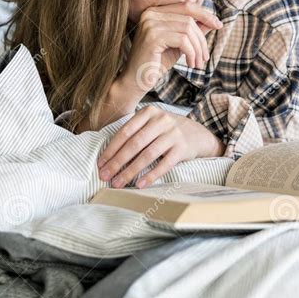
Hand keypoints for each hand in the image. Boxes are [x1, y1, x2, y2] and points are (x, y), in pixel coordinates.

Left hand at [97, 105, 225, 187]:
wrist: (198, 134)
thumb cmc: (167, 131)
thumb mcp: (152, 123)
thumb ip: (134, 132)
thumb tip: (108, 155)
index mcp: (149, 112)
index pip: (125, 131)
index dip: (111, 149)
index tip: (100, 163)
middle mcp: (161, 120)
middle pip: (134, 144)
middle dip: (117, 162)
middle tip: (105, 176)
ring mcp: (173, 134)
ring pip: (147, 155)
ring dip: (130, 171)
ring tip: (118, 183)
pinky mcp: (183, 149)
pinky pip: (164, 164)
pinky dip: (151, 175)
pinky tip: (140, 185)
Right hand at [120, 1, 222, 95]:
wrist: (136, 82)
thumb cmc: (156, 63)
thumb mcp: (178, 45)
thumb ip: (193, 32)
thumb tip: (213, 22)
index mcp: (154, 12)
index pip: (186, 6)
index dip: (204, 14)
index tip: (218, 25)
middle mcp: (150, 13)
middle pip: (189, 17)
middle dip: (201, 38)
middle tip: (205, 57)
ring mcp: (150, 24)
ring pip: (188, 28)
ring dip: (198, 48)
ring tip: (198, 63)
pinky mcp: (152, 37)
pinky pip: (183, 40)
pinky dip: (191, 53)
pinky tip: (190, 64)